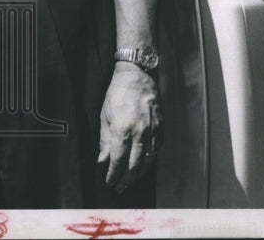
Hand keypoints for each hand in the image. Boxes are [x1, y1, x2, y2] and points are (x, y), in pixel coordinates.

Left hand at [98, 64, 161, 192]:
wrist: (137, 76)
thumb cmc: (117, 94)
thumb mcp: (105, 116)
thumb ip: (104, 140)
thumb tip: (102, 160)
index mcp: (123, 130)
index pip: (118, 161)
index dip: (113, 175)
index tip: (109, 182)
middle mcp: (140, 134)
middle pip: (134, 166)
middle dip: (126, 180)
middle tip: (120, 188)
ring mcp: (153, 131)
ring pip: (148, 161)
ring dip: (139, 174)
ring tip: (131, 181)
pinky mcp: (161, 127)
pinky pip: (157, 150)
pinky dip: (150, 160)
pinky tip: (144, 165)